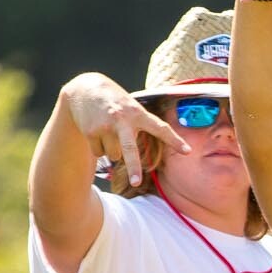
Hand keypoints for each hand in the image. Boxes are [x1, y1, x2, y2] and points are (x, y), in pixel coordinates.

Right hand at [64, 72, 187, 191]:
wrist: (84, 89)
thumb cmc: (116, 102)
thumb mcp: (132, 106)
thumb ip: (139, 126)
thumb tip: (138, 151)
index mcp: (138, 113)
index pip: (160, 128)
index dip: (174, 140)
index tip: (187, 151)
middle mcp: (122, 119)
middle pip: (129, 148)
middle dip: (133, 167)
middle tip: (136, 183)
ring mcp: (105, 126)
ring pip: (114, 155)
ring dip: (113, 150)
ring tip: (109, 131)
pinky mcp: (90, 132)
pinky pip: (99, 154)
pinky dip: (99, 148)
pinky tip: (96, 132)